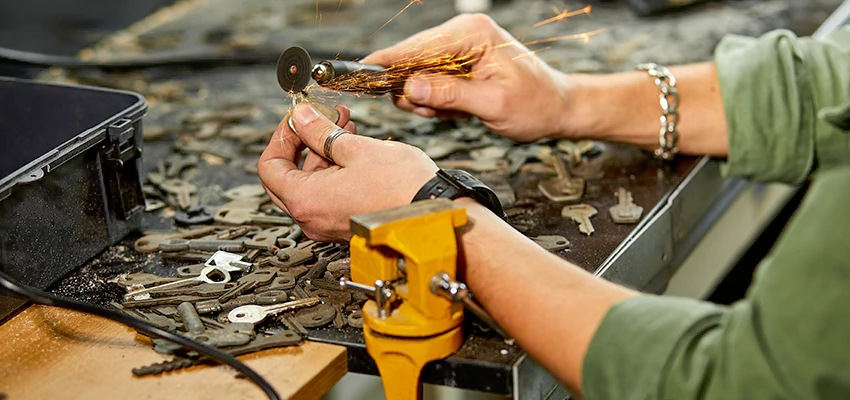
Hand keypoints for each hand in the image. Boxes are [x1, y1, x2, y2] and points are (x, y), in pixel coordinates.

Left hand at [258, 103, 437, 241]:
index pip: (269, 166)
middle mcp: (312, 219)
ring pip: (310, 184)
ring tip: (346, 125)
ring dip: (322, 153)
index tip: (297, 118)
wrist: (436, 217)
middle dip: (303, 142)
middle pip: (286, 177)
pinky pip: (329, 195)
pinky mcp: (347, 225)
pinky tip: (355, 148)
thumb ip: (321, 132)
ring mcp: (328, 225)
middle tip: (321, 118)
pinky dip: (335, 170)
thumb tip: (301, 117)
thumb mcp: (356, 148)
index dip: (282, 136)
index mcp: (305, 201)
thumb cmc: (403, 190)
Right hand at [361, 13, 573, 141]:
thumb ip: (449, 94)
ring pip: (417, 74)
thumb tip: (410, 87)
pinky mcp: (459, 62)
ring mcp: (460, 46)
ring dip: (427, 100)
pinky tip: (459, 109)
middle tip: (434, 112)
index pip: (417, 47)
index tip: (361, 75)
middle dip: (415, 91)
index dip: (387, 63)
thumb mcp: (492, 105)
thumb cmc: (536, 105)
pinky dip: (437, 100)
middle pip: (411, 59)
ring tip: (456, 112)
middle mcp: (463, 33)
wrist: (557, 108)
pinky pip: (429, 81)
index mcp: (472, 34)